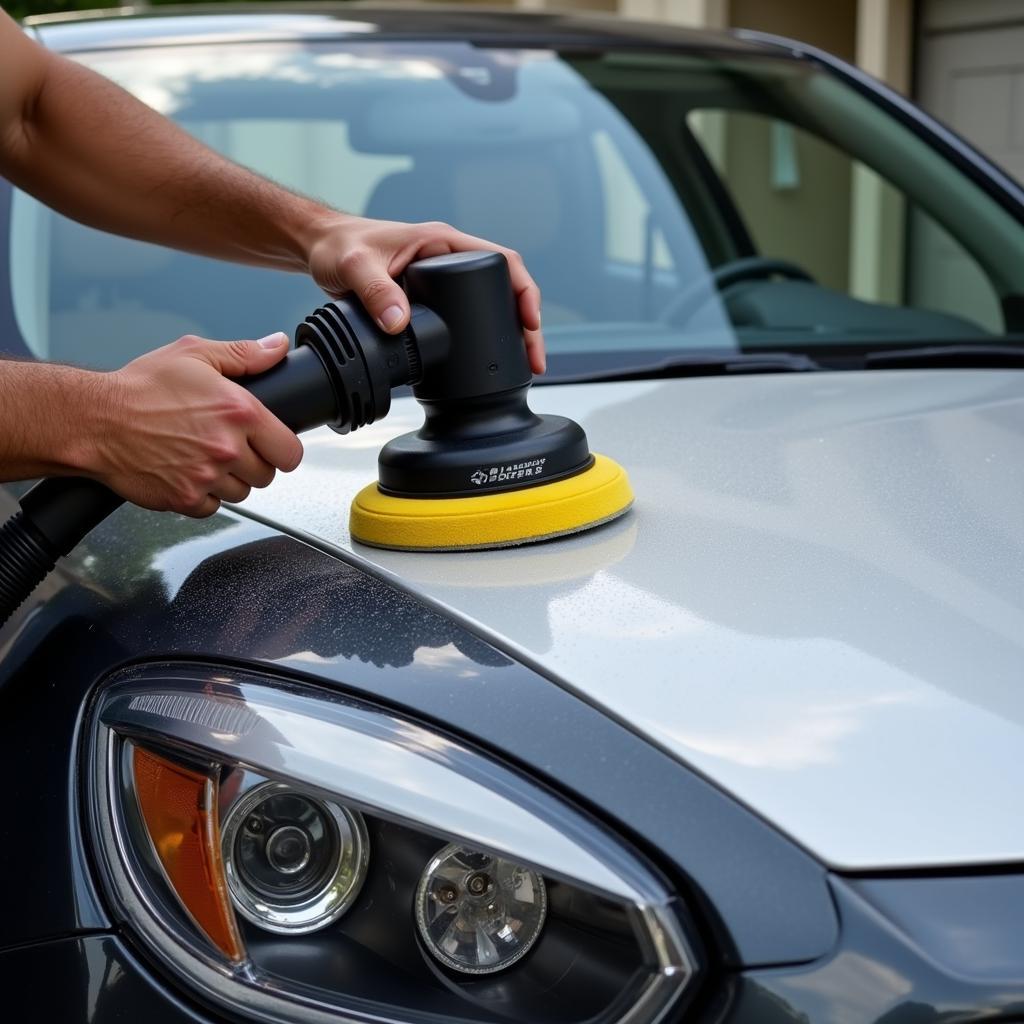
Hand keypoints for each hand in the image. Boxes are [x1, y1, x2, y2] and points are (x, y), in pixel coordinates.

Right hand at [90, 333, 301, 516]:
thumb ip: (244, 354)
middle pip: (266, 475)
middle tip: (229, 446)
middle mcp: (227, 448)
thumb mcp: (194, 355)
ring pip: (241, 493)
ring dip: (228, 480)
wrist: (93, 420)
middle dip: (253, 462)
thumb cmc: (139, 388)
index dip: (282, 449)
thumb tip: (276, 347)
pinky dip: (202, 496)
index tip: (271, 445)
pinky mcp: (184, 499)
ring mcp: (206, 477)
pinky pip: (212, 508)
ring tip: (204, 456)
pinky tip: (187, 471)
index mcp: (239, 413)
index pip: (290, 452)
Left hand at [305, 214, 545, 374]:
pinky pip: (470, 314)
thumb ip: (376, 291)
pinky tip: (490, 357)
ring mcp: (443, 279)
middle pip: (505, 287)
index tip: (529, 323)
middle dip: (526, 322)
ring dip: (509, 332)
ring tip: (523, 364)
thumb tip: (399, 322)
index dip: (523, 291)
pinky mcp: (432, 297)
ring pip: (490, 303)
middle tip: (533, 358)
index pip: (502, 260)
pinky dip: (486, 335)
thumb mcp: (355, 266)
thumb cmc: (339, 246)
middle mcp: (448, 257)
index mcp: (443, 242)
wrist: (322, 249)